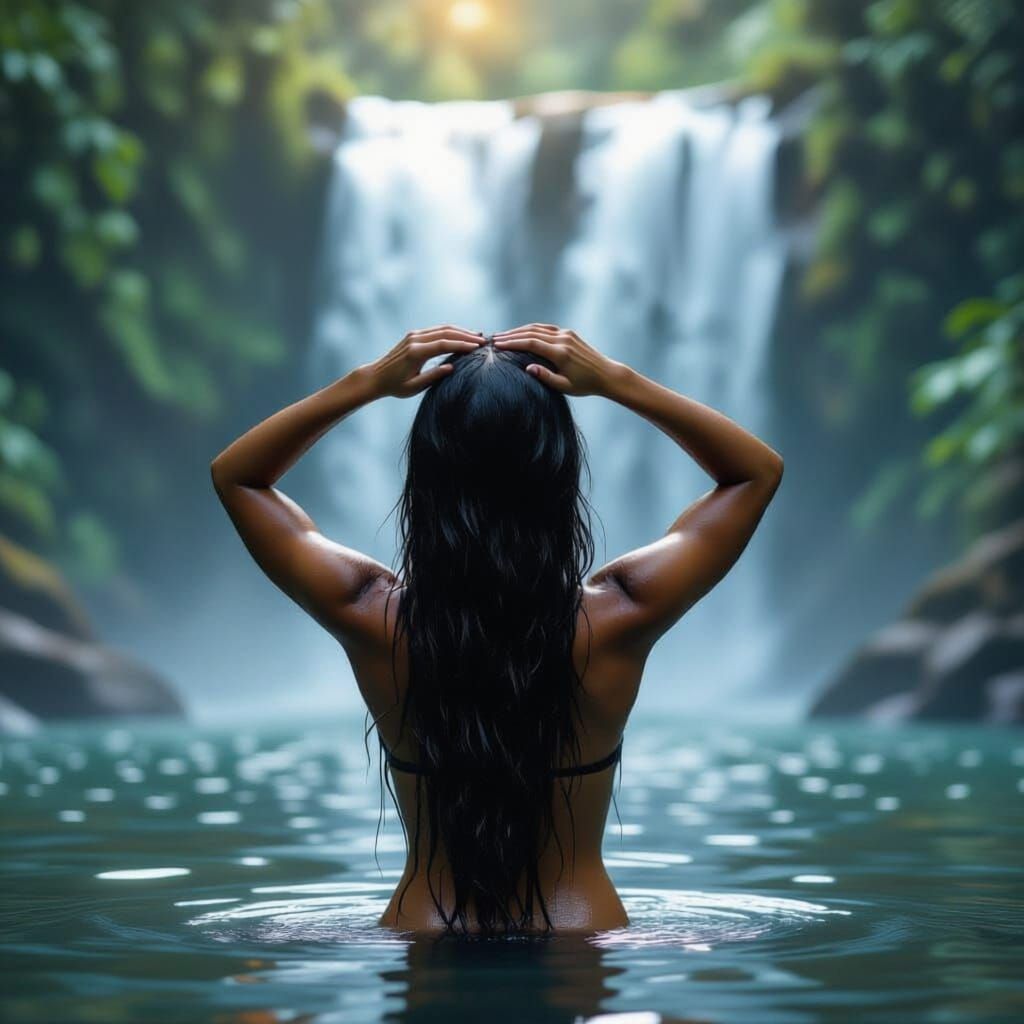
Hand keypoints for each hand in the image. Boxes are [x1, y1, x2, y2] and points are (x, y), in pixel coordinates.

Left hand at [363, 325, 482, 397]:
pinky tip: (462, 335)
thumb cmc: (395, 386)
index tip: (478, 347)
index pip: (444, 344)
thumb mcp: (415, 387)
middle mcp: (415, 340)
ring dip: (460, 331)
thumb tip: (452, 367)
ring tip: (477, 336)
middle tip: (483, 340)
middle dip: (466, 335)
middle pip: (445, 332)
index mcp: (415, 352)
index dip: (463, 344)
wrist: (375, 377)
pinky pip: (436, 330)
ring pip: (442, 328)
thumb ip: (433, 376)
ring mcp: (414, 335)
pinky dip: (451, 332)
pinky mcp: (413, 335)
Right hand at [492, 323, 624, 396]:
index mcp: (561, 353)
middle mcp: (563, 340)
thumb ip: (545, 377)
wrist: (606, 374)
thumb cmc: (585, 385)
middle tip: (495, 339)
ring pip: (538, 328)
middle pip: (532, 332)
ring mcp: (567, 334)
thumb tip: (527, 368)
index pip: (531, 343)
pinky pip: (547, 328)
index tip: (498, 345)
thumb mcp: (565, 387)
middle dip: (512, 335)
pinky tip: (522, 332)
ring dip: (520, 330)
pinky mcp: (570, 333)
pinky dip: (533, 329)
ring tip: (504, 335)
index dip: (513, 343)